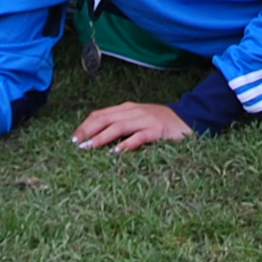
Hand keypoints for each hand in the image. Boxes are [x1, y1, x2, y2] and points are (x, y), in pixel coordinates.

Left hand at [72, 100, 193, 153]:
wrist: (188, 119)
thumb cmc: (159, 123)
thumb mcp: (137, 120)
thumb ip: (121, 125)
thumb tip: (97, 138)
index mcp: (127, 109)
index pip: (100, 114)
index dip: (85, 125)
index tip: (73, 138)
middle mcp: (133, 112)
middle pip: (105, 119)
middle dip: (88, 131)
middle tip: (76, 144)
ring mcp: (145, 120)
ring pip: (118, 126)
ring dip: (101, 138)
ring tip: (89, 148)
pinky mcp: (157, 130)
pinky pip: (139, 137)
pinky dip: (126, 144)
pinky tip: (116, 152)